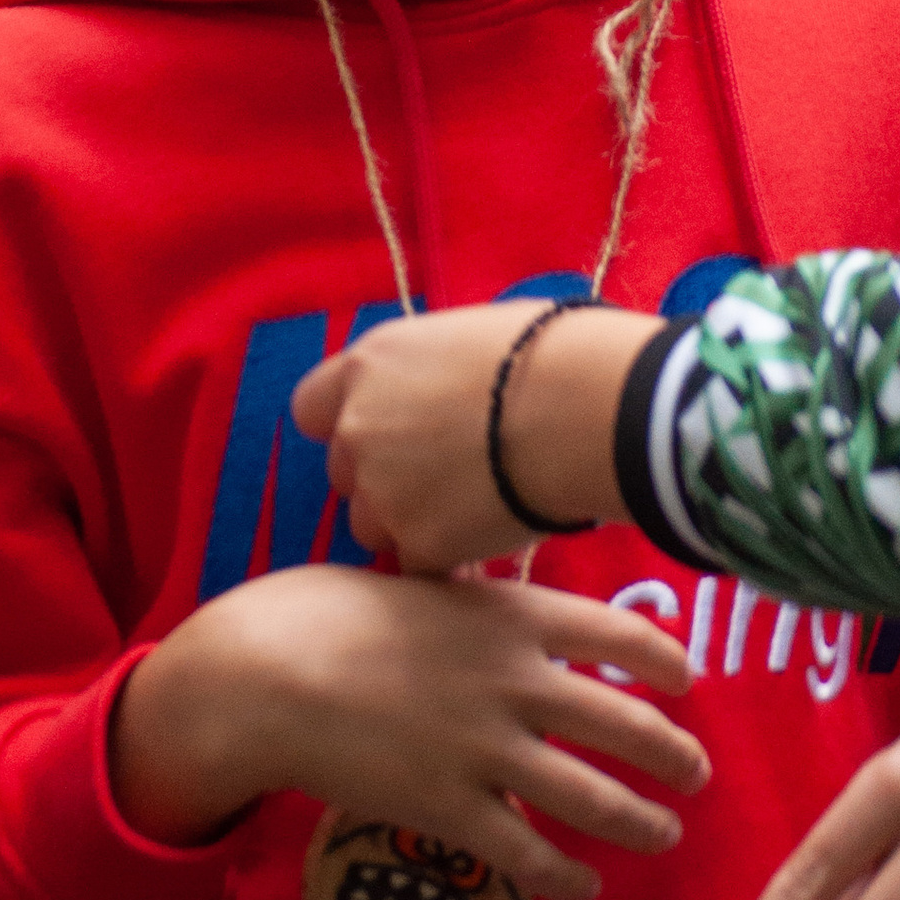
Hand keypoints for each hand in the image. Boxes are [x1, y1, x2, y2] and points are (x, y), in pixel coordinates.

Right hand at [111, 560, 706, 899]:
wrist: (265, 674)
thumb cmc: (328, 612)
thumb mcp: (419, 581)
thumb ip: (476, 601)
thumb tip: (514, 599)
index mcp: (509, 616)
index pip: (621, 633)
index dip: (667, 660)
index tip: (687, 680)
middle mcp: (514, 682)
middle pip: (626, 723)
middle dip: (674, 754)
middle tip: (696, 772)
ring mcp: (485, 749)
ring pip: (593, 797)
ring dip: (641, 820)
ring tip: (665, 832)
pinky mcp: (449, 809)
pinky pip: (526, 853)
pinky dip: (566, 874)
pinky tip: (583, 883)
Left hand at [293, 299, 652, 572]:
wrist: (587, 409)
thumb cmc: (547, 354)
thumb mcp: (464, 336)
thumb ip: (425, 372)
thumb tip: (438, 390)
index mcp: (367, 365)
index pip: (313, 406)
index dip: (346, 423)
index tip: (385, 433)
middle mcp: (358, 427)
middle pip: (344, 471)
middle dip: (383, 478)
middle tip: (447, 472)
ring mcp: (382, 491)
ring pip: (372, 525)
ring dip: (409, 523)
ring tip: (474, 504)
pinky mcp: (417, 544)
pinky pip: (416, 563)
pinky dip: (446, 558)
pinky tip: (488, 534)